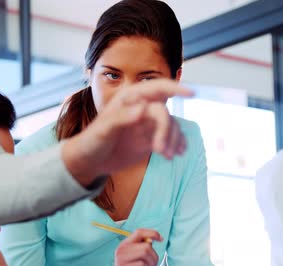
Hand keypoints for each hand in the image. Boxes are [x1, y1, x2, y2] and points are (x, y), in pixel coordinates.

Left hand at [63, 79, 192, 184]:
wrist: (90, 160)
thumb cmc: (92, 142)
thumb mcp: (103, 130)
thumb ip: (121, 118)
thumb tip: (143, 109)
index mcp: (130, 98)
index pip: (157, 88)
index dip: (176, 88)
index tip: (191, 94)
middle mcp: (142, 107)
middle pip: (164, 113)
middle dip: (167, 131)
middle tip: (160, 150)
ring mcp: (148, 123)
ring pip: (171, 126)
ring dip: (173, 140)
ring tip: (166, 156)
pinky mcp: (152, 138)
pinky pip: (171, 137)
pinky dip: (177, 144)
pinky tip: (177, 153)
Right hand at [104, 229, 161, 265]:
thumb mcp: (138, 258)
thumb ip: (143, 248)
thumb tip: (152, 239)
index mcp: (125, 244)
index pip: (139, 232)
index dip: (152, 233)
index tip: (161, 239)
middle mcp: (121, 249)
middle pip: (146, 246)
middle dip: (155, 256)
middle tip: (153, 264)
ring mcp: (120, 259)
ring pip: (145, 253)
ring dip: (151, 263)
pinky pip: (141, 265)